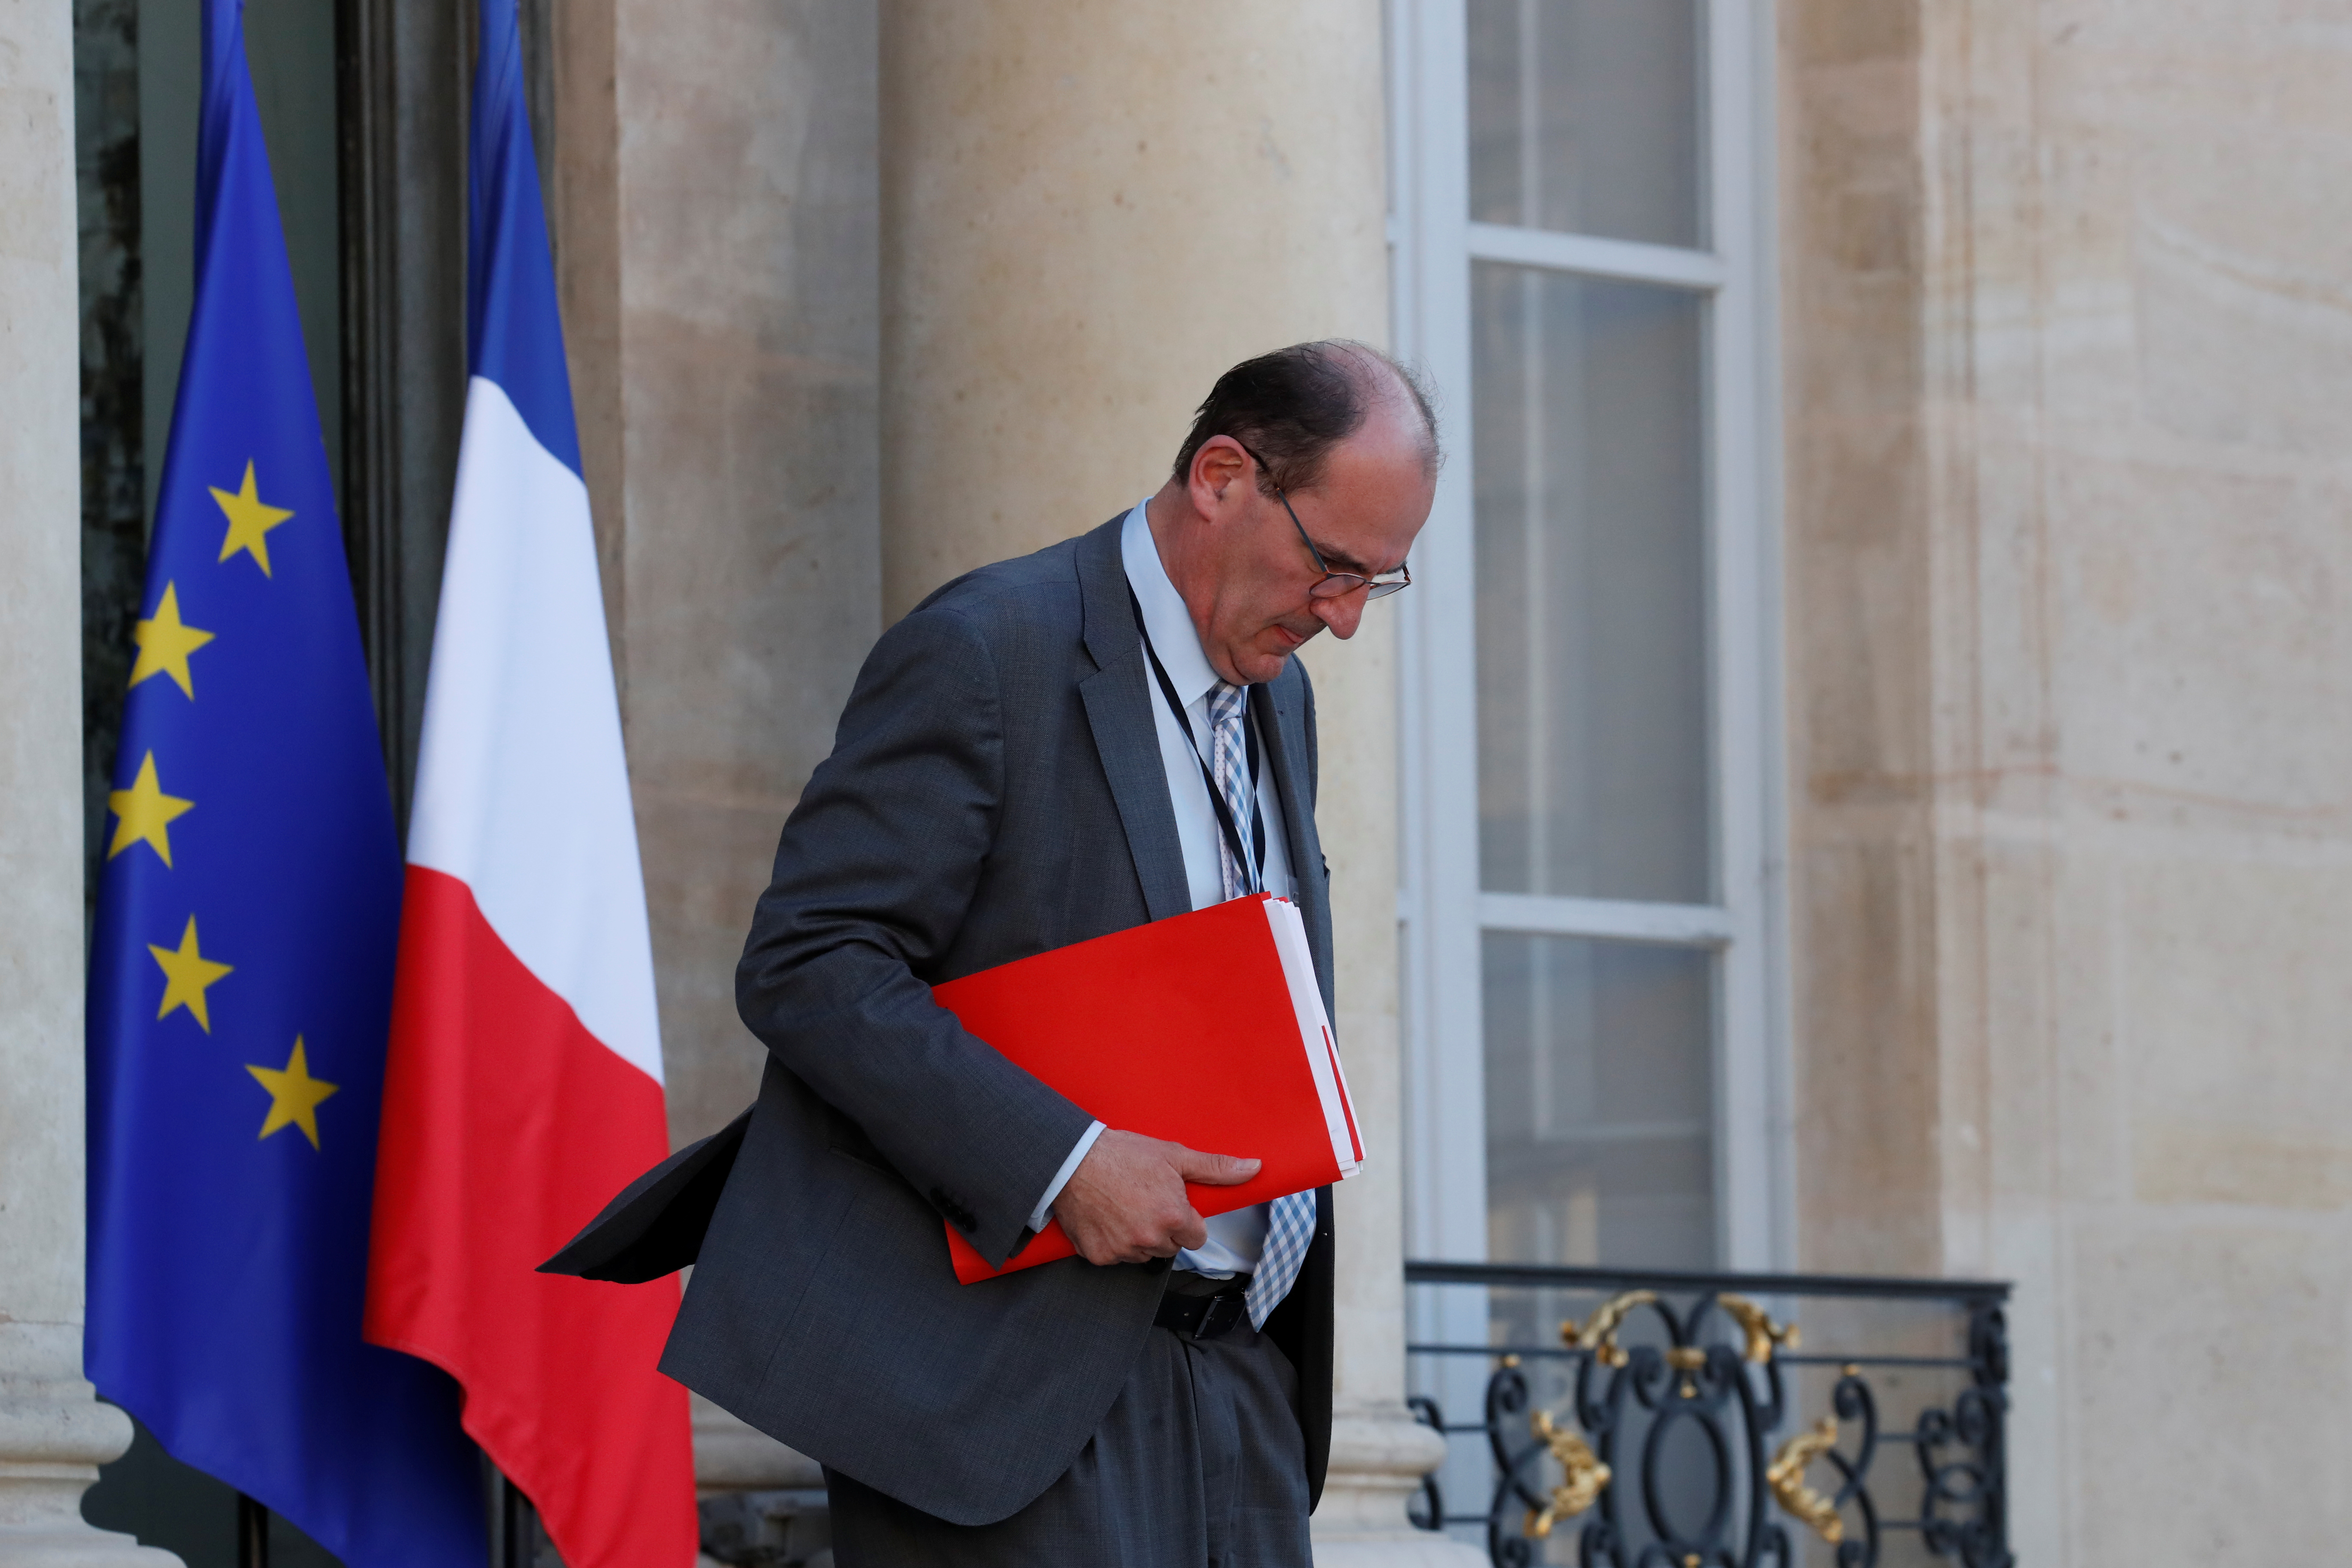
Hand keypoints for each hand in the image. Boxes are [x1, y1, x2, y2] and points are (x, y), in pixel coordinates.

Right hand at [1052, 1129, 1259, 1265]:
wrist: (1072, 1159)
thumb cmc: (1123, 1154)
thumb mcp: (1174, 1156)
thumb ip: (1215, 1168)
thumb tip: (1254, 1168)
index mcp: (1173, 1216)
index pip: (1196, 1237)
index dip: (1186, 1219)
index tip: (1171, 1204)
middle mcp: (1150, 1238)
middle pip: (1171, 1247)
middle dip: (1164, 1229)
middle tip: (1145, 1201)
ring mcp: (1123, 1250)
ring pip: (1144, 1254)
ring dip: (1139, 1238)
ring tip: (1124, 1208)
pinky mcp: (1099, 1256)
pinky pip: (1116, 1257)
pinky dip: (1112, 1243)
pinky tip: (1106, 1218)